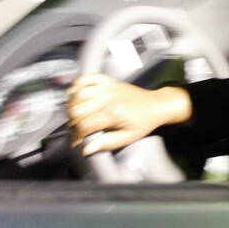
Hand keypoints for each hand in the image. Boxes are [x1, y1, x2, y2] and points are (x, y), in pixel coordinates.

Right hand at [66, 74, 191, 154]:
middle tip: (77, 129)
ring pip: (78, 94)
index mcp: (113, 113)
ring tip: (76, 116)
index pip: (84, 126)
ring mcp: (107, 87)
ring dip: (72, 106)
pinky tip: (76, 95)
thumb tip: (86, 149)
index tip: (76, 142)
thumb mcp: (127, 137)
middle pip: (77, 110)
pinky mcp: (107, 80)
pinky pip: (86, 78)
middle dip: (73, 122)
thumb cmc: (143, 122)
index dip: (76, 136)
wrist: (156, 105)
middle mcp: (107, 97)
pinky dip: (77, 85)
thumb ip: (106, 143)